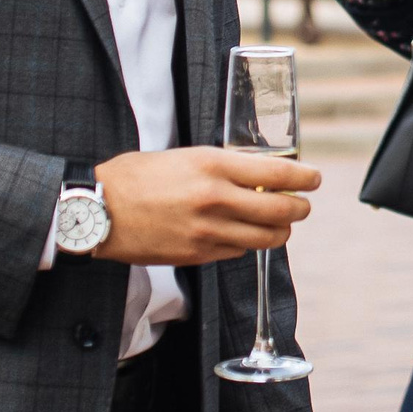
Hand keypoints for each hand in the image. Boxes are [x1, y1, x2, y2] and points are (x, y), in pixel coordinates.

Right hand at [94, 147, 320, 266]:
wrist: (98, 210)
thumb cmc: (136, 176)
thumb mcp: (185, 156)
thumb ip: (223, 166)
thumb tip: (258, 173)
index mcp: (214, 166)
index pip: (278, 174)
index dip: (305, 178)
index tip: (314, 179)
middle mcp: (216, 199)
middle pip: (282, 211)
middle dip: (300, 208)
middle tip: (302, 204)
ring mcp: (208, 231)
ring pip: (266, 239)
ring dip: (280, 232)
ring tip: (280, 224)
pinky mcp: (198, 255)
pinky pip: (238, 252)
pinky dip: (247, 244)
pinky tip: (241, 234)